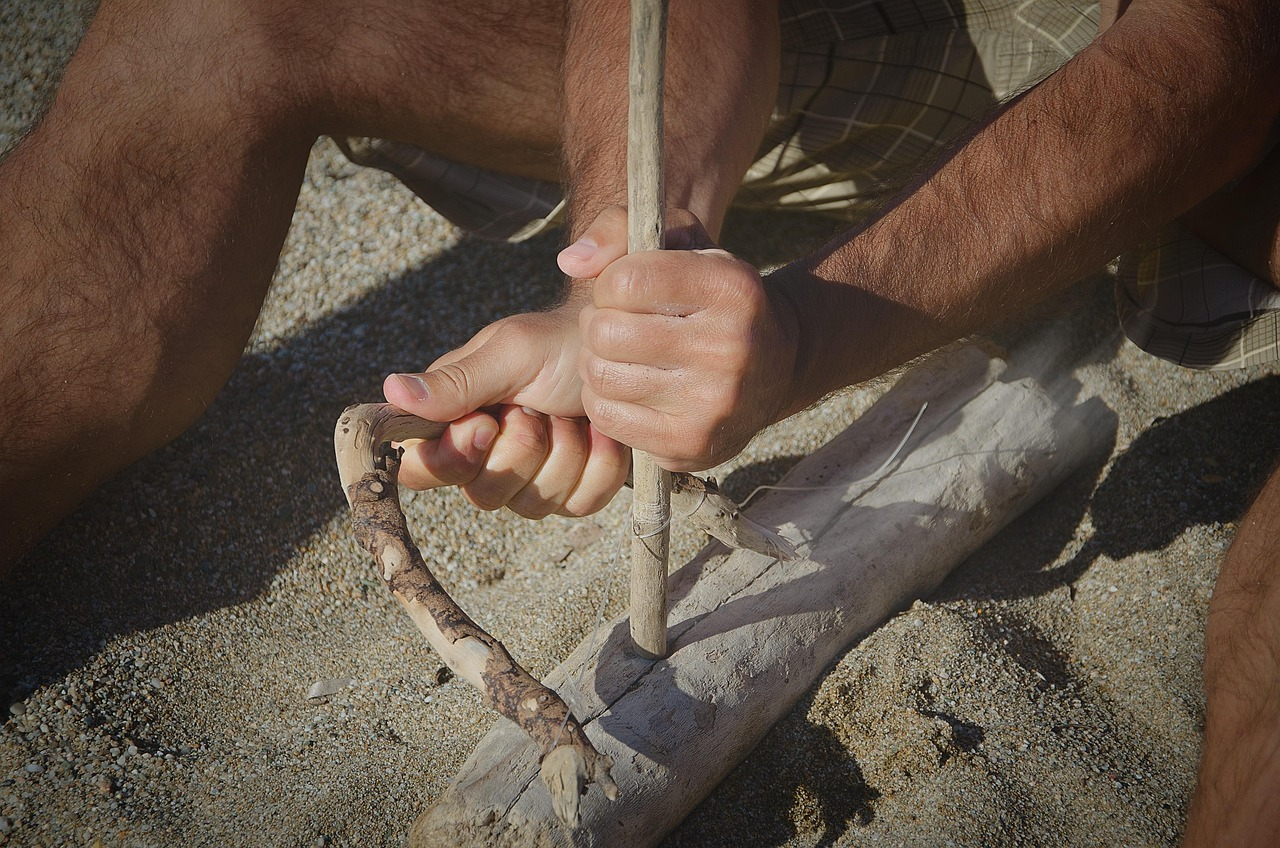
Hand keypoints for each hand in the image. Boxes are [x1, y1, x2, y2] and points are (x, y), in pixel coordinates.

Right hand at [382, 303, 629, 518]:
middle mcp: (483, 458)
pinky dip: (598, 464)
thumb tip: (391, 391)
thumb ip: (455, 383)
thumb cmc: (557, 342)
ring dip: (564, 451)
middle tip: (538, 405)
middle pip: (482, 495)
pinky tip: (598, 432)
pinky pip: (579, 503)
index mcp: (452, 421)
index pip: (420, 470)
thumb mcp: (509, 353)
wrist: (621, 348)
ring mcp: (529, 481)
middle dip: (523, 447)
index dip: (451, 458)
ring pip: (534, 505)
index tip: (485, 422)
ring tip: (569, 412)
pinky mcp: (572, 492)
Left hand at [570, 207, 800, 470]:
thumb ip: (620, 228)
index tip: (626, 290)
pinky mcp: (691, 444)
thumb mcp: (683, 243)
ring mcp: (713, 402)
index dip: (610, 284)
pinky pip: (608, 419)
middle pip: (606, 332)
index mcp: (730, 286)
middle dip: (598, 325)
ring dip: (596, 363)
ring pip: (601, 377)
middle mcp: (729, 346)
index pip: (625, 282)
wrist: (777, 366)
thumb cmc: (712, 297)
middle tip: (616, 326)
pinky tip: (625, 388)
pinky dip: (603, 401)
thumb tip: (571, 263)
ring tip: (619, 356)